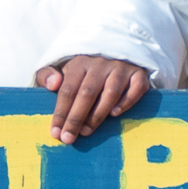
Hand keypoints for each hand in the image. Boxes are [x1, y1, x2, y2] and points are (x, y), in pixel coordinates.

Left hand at [36, 55, 150, 143]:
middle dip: (76, 118)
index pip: (68, 90)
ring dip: (98, 114)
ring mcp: (121, 68)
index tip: (55, 132)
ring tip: (87, 131)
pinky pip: (136, 88)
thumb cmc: (85, 70)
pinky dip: (126, 101)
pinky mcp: (139, 74)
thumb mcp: (62, 68)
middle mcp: (101, 63)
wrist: (117, 50)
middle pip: (87, 93)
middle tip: (69, 138)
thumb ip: (47, 75)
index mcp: (80, 63)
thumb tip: (52, 84)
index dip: (61, 112)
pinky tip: (115, 114)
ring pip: (110, 92)